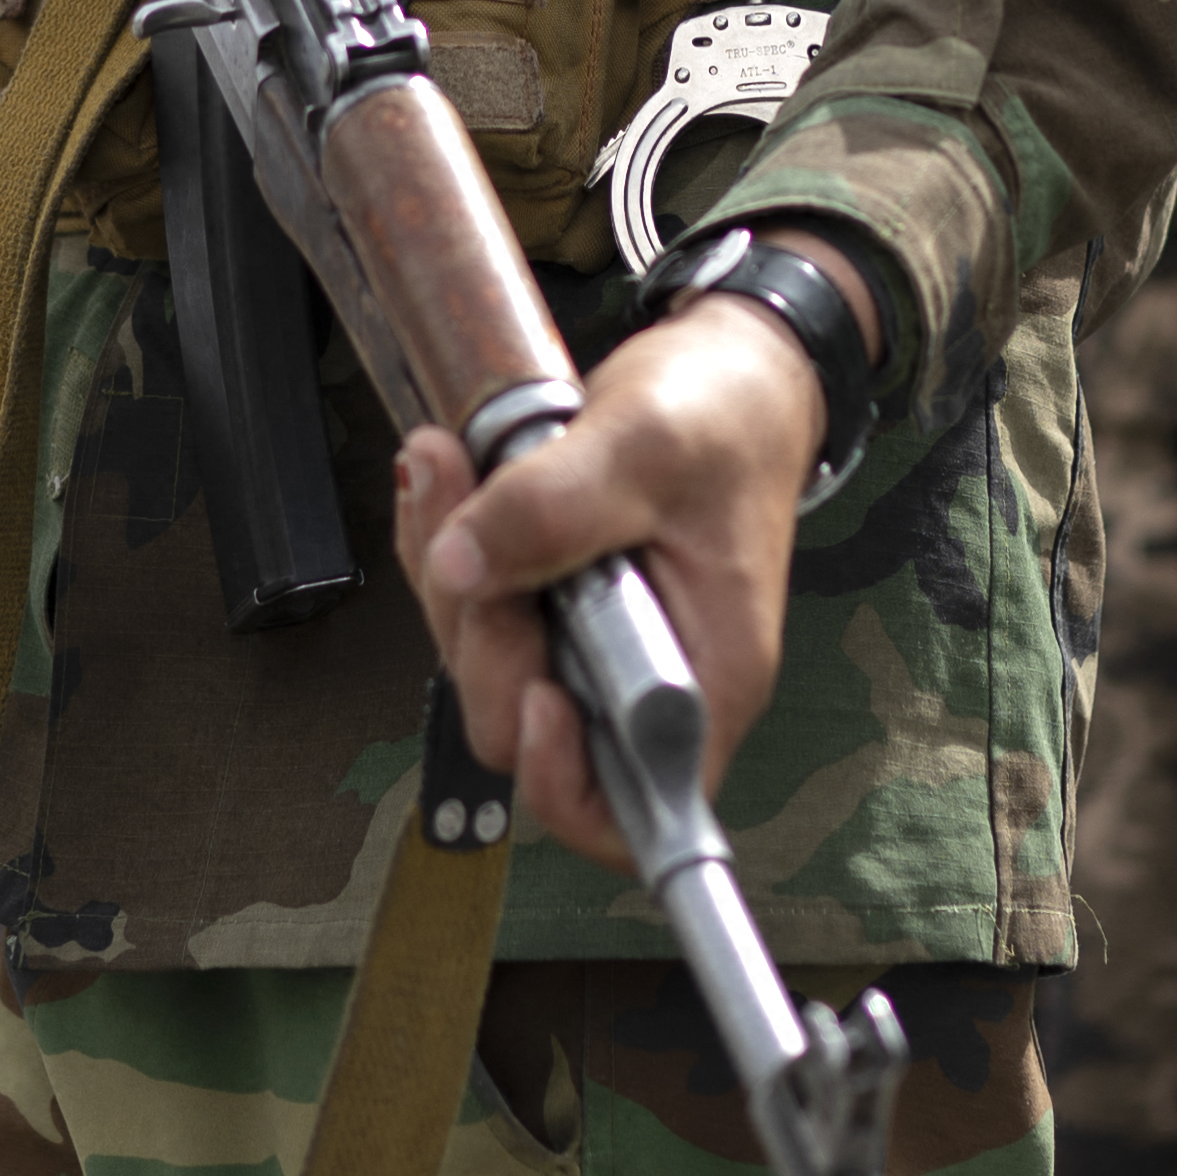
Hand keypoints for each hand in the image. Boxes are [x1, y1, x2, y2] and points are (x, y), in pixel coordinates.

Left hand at [396, 289, 836, 868]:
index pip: (632, 810)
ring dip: (447, 576)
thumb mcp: (645, 448)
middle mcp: (644, 682)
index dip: (562, 783)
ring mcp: (591, 644)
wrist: (732, 366)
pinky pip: (476, 606)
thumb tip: (461, 566)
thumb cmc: (724, 416)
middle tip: (473, 532)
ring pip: (486, 663)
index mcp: (701, 680)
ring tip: (446, 467)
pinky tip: (444, 477)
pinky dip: (445, 549)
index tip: (537, 697)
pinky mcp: (552, 601)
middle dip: (480, 638)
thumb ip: (553, 508)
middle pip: (525, 727)